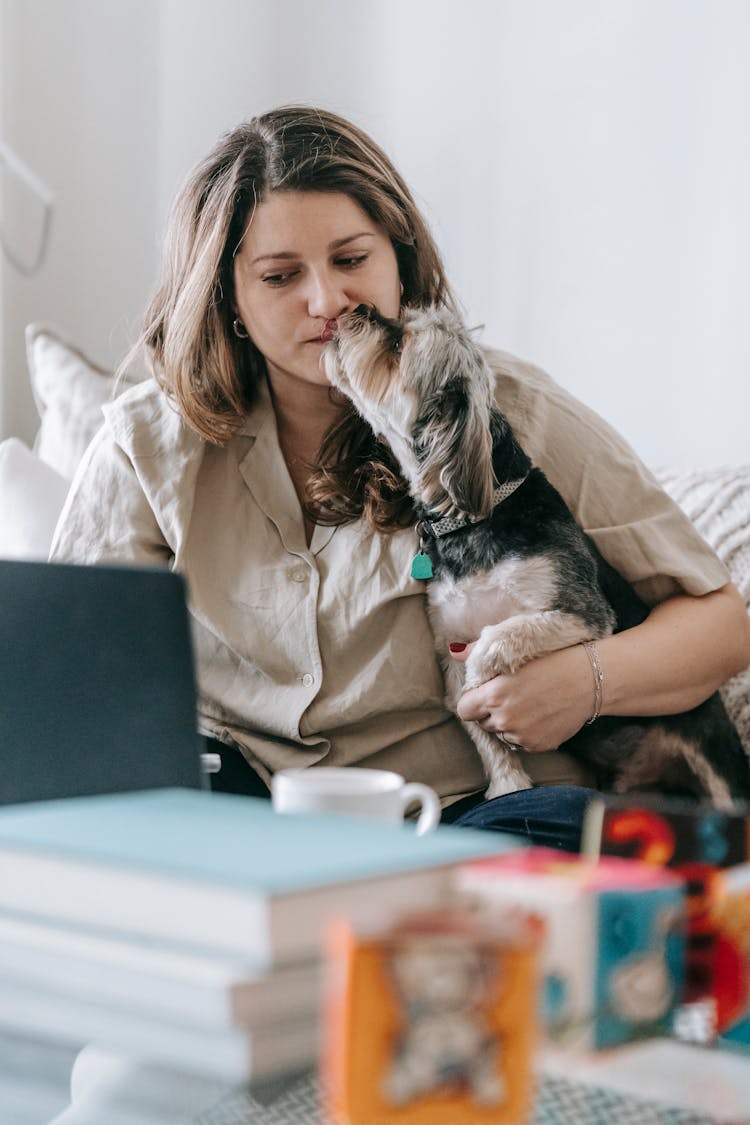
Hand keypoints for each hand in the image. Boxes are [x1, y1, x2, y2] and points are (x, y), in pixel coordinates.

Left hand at [448, 641, 592, 750]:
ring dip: (508, 724)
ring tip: (528, 704)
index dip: (473, 701)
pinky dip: (526, 732)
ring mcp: (521, 736)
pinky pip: (521, 742)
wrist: (590, 679)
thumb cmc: (552, 658)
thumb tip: (454, 651)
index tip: (484, 693)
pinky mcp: (538, 746)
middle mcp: (504, 720)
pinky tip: (539, 714)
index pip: (464, 710)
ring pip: (502, 734)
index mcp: (493, 695)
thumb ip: (478, 652)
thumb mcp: (513, 649)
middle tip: (511, 695)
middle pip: (483, 723)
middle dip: (491, 712)